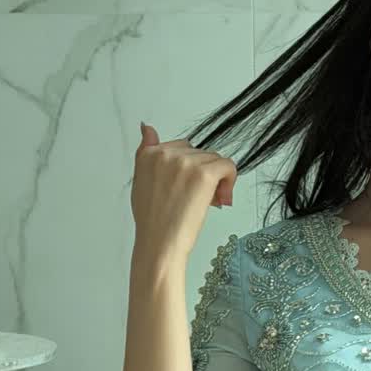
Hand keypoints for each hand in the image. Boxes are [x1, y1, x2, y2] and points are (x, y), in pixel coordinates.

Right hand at [130, 122, 237, 270]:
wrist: (160, 243)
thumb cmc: (153, 219)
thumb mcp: (141, 181)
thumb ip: (146, 152)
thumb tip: (146, 127)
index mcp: (149, 154)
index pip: (181, 148)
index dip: (188, 169)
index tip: (185, 188)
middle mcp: (166, 153)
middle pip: (200, 153)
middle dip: (203, 173)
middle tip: (196, 199)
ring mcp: (185, 162)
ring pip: (214, 160)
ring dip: (216, 180)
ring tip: (205, 202)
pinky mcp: (204, 173)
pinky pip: (228, 166)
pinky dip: (230, 181)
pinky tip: (222, 198)